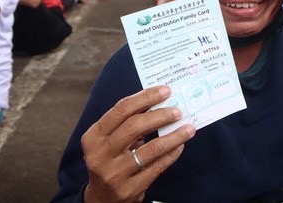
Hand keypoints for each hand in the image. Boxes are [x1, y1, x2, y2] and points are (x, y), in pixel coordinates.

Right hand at [81, 86, 194, 202]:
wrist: (102, 198)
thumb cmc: (110, 159)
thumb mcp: (108, 140)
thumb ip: (127, 122)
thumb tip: (159, 102)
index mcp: (94, 136)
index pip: (121, 110)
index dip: (145, 98)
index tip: (165, 91)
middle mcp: (101, 155)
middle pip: (134, 127)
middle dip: (160, 116)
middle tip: (177, 111)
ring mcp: (115, 173)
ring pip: (150, 149)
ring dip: (173, 136)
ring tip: (188, 128)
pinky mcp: (130, 189)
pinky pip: (157, 167)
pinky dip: (171, 154)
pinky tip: (180, 146)